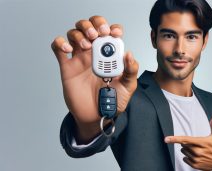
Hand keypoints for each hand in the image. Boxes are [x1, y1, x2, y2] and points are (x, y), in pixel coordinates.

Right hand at [51, 16, 138, 141]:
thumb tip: (129, 54)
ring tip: (86, 46)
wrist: (97, 116)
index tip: (113, 33)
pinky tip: (67, 49)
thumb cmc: (113, 101)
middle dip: (93, 24)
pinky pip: (58, 48)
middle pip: (90, 27)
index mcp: (110, 55)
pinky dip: (59, 43)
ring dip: (79, 33)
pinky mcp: (67, 67)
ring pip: (74, 33)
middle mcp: (95, 53)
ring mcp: (80, 59)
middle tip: (97, 34)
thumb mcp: (128, 86)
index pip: (109, 32)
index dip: (112, 28)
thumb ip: (131, 71)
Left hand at [165, 115, 211, 170]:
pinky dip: (188, 156)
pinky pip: (185, 158)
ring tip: (198, 149)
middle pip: (183, 145)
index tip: (166, 139)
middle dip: (187, 143)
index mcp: (202, 143)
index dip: (175, 139)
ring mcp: (196, 159)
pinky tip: (196, 156)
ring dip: (187, 149)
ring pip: (183, 151)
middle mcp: (198, 152)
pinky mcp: (195, 165)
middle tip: (197, 143)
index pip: (185, 140)